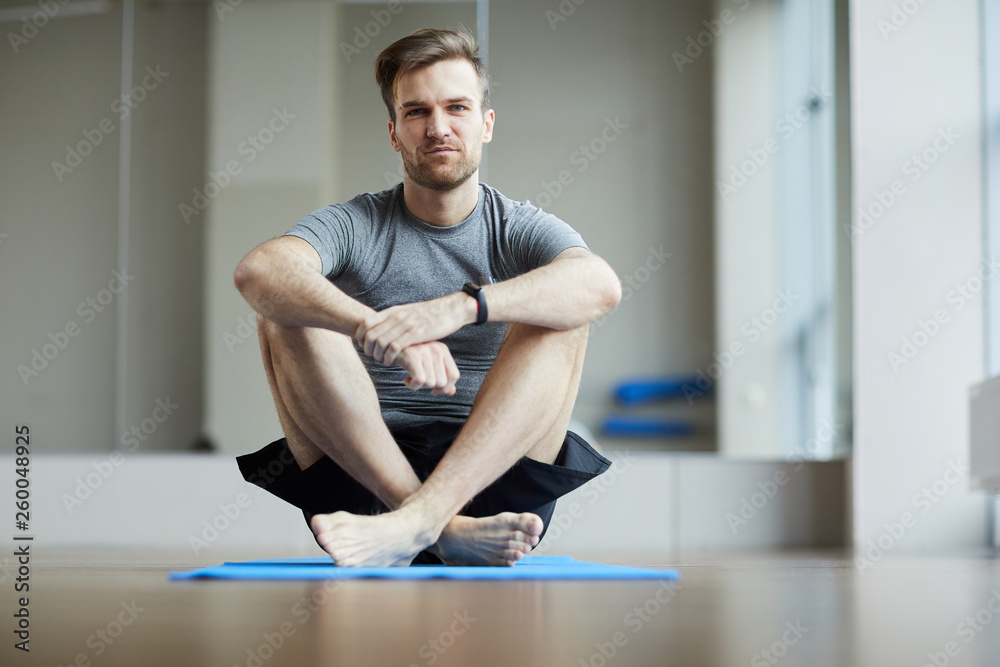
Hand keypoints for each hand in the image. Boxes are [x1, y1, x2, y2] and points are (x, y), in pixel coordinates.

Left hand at [356, 293, 474, 365]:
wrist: (449, 309)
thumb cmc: (429, 314)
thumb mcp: (407, 312)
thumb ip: (394, 318)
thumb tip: (381, 327)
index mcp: (393, 311)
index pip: (366, 322)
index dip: (360, 336)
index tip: (363, 345)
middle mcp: (397, 317)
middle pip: (370, 334)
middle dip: (367, 349)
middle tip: (372, 357)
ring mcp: (406, 325)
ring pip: (381, 342)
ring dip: (377, 355)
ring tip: (382, 361)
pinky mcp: (416, 334)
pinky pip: (395, 347)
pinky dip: (389, 357)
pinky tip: (391, 362)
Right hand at [396, 342, 460, 395]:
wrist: (387, 345)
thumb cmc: (408, 355)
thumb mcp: (427, 364)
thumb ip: (442, 376)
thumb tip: (451, 392)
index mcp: (443, 349)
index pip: (454, 375)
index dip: (446, 388)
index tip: (434, 391)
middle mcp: (436, 349)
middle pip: (442, 382)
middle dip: (429, 387)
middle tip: (418, 381)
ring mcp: (425, 352)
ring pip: (430, 383)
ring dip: (419, 386)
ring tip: (411, 378)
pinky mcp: (412, 356)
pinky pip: (419, 381)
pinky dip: (412, 386)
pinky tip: (406, 380)